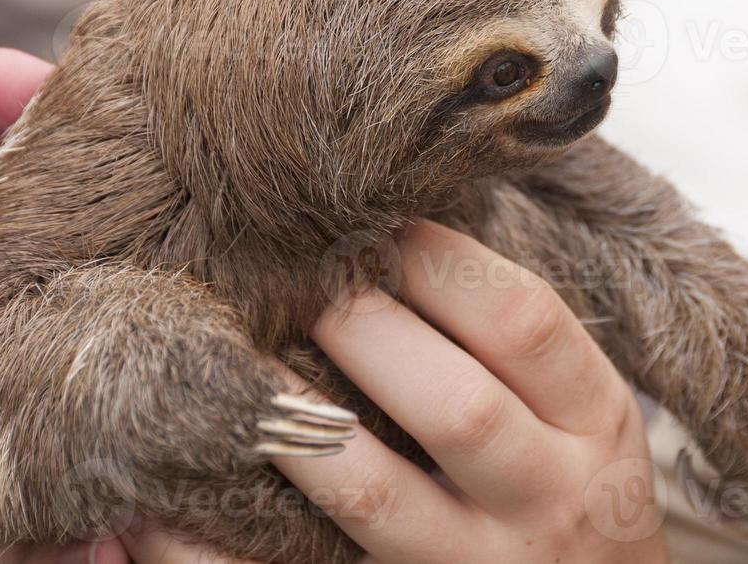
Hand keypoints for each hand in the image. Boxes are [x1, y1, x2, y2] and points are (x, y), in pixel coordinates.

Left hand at [0, 222, 663, 563]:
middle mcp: (544, 500)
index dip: (442, 258)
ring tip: (231, 360)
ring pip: (370, 496)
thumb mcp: (581, 412)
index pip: (524, 323)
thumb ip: (512, 338)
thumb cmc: (572, 488)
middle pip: (454, 407)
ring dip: (288, 422)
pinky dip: (211, 551)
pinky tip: (153, 506)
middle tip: (300, 282)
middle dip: (363, 329)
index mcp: (594, 424)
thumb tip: (395, 220)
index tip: (379, 218)